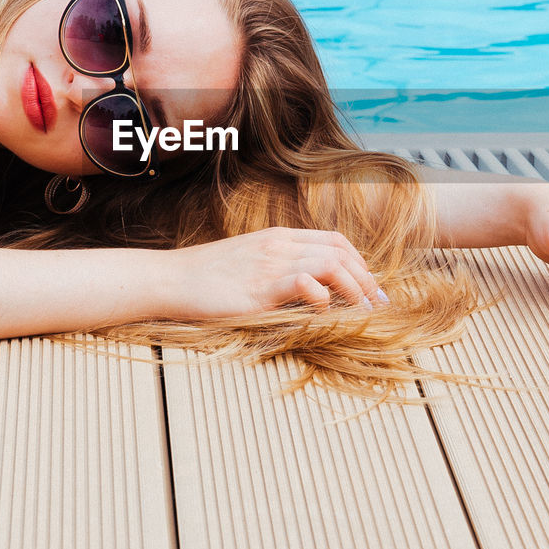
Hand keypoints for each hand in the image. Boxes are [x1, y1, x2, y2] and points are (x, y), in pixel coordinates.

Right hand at [165, 227, 387, 319]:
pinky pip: (303, 282)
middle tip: (378, 304)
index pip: (335, 240)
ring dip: (354, 288)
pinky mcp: (259, 287)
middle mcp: (280, 245)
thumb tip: (311, 288)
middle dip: (366, 278)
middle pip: (340, 251)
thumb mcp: (250, 263)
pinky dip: (322, 296)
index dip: (360, 263)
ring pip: (330, 264)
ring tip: (363, 311)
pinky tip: (324, 310)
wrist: (170, 279)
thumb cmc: (207, 277)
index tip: (371, 287)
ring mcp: (270, 263)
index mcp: (280, 237)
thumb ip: (280, 268)